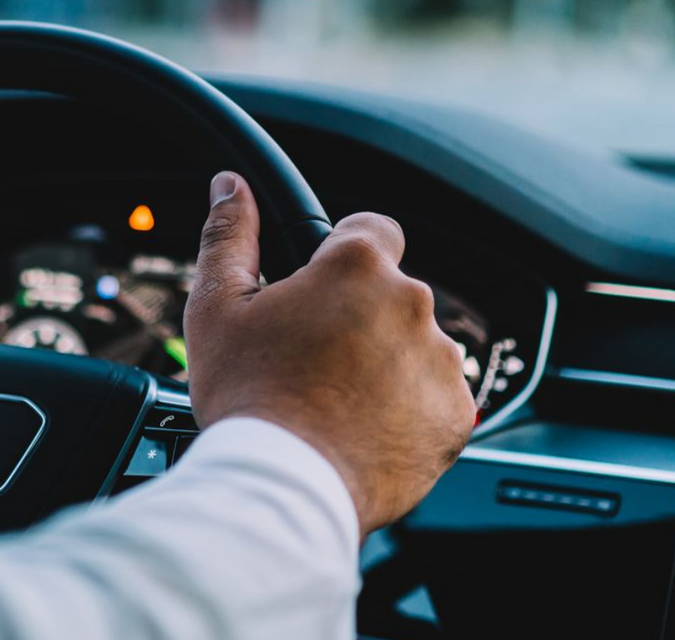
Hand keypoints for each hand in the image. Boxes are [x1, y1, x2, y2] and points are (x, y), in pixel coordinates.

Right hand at [183, 171, 476, 532]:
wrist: (285, 487)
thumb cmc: (248, 398)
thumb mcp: (218, 307)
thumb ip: (230, 235)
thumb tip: (230, 185)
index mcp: (358, 267)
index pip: (373, 229)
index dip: (345, 255)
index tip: (324, 288)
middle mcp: (411, 304)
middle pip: (392, 294)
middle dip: (361, 317)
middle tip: (314, 359)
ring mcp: (440, 361)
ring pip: (416, 346)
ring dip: (388, 362)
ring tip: (337, 401)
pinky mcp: (456, 415)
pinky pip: (436, 397)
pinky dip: (409, 409)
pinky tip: (365, 428)